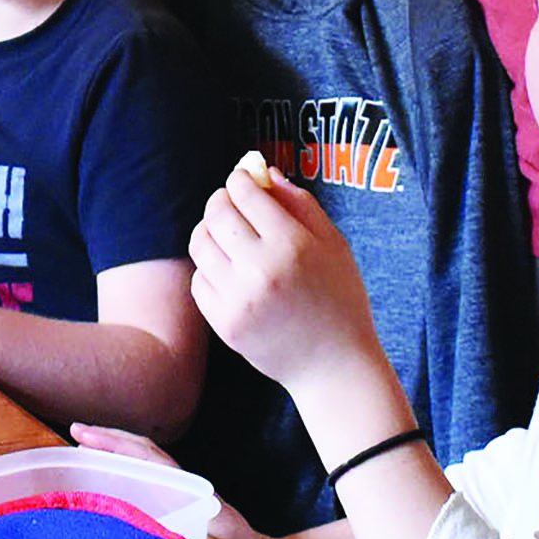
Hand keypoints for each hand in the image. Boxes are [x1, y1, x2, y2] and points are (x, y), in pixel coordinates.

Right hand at [69, 422, 257, 538]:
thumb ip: (223, 523)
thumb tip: (209, 507)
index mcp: (189, 488)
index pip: (148, 457)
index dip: (116, 444)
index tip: (85, 436)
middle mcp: (182, 485)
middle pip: (142, 451)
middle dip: (109, 439)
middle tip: (75, 433)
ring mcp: (178, 493)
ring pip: (142, 463)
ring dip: (115, 452)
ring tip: (83, 450)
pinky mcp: (176, 506)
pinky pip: (144, 481)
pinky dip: (122, 471)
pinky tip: (105, 480)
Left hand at [188, 157, 382, 394]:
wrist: (333, 365)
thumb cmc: (340, 300)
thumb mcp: (334, 245)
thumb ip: (301, 204)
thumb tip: (265, 173)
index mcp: (292, 245)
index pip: (246, 194)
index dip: (240, 179)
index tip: (242, 179)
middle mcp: (261, 269)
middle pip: (217, 214)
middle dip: (220, 199)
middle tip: (229, 201)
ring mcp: (238, 298)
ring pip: (200, 244)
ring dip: (208, 230)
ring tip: (224, 233)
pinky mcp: (223, 323)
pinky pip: (198, 280)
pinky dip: (208, 268)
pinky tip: (227, 269)